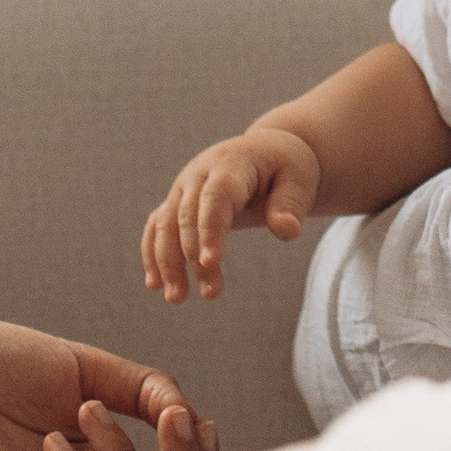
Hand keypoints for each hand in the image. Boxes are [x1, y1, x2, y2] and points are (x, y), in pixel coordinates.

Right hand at [144, 128, 322, 301]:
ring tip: (177, 298)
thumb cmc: (285, 167)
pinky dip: (152, 253)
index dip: (210, 229)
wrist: (264, 151)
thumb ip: (290, 205)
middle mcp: (199, 173)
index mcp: (231, 164)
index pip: (216, 197)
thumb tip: (287, 231)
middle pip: (187, 215)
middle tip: (211, 293)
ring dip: (167, 262)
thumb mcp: (298, 180)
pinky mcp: (177, 201)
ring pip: (165, 224)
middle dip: (192, 256)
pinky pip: (156, 227)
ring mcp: (183, 187)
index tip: (210, 262)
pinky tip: (155, 284)